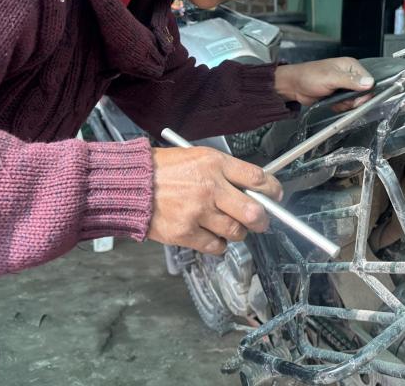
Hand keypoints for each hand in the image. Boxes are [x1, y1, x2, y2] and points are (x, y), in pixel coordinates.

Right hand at [147, 146, 281, 254]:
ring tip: (229, 225)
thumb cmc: (162, 169)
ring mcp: (198, 212)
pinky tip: (211, 235)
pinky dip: (219, 244)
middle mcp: (210, 188)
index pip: (258, 178)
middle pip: (254, 211)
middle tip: (261, 221)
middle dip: (263, 220)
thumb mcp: (197, 157)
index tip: (275, 196)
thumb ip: (225, 172)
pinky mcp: (185, 233)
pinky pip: (217, 246)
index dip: (273, 190)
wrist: (129, 184)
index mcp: (215, 164)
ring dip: (238, 232)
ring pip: (237, 232)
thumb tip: (252, 188)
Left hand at [274, 57, 374, 111]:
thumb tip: (369, 82)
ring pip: (356, 101)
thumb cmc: (309, 76)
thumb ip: (350, 80)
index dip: (365, 91)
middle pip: (363, 93)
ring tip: (335, 100)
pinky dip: (341, 107)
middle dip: (354, 100)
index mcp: (350, 66)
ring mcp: (344, 86)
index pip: (368, 80)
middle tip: (343, 100)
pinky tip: (332, 103)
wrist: (295, 86)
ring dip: (346, 104)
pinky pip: (347, 105)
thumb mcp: (331, 78)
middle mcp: (350, 75)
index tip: (357, 98)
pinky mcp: (339, 95)